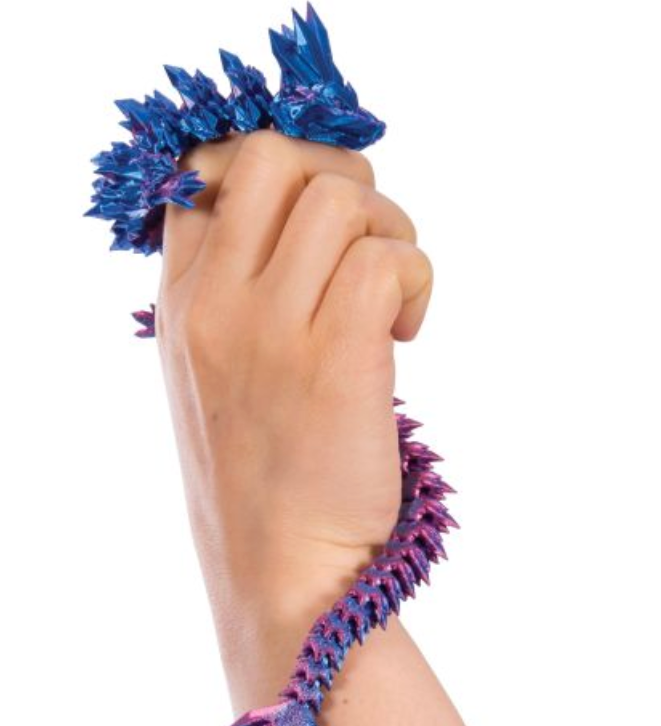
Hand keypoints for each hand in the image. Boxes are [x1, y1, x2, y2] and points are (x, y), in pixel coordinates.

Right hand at [155, 127, 433, 641]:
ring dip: (391, 235)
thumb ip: (236, 295)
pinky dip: (415, 280)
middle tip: (367, 245)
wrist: (281, 570)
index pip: (205, 169)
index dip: (276, 165)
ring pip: (345, 199)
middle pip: (275, 155)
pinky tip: (406, 332)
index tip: (317, 208)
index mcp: (180, 302)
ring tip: (392, 303)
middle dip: (341, 176)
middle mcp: (216, 304)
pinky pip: (388, 260)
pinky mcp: (337, 360)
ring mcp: (273, 330)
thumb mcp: (212, 376)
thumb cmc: (261, 477)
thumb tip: (312, 222)